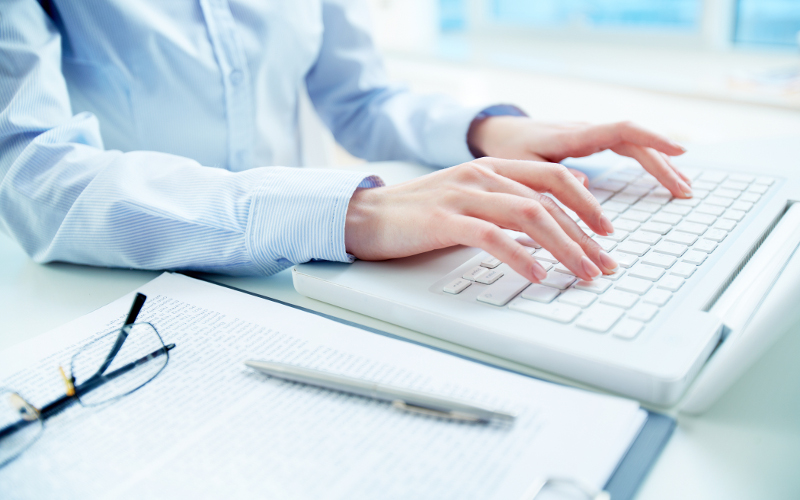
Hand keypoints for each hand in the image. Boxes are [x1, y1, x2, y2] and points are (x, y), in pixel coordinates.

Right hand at [345, 157, 618, 282]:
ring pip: (528, 216)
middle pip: (548, 200)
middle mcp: (481, 176)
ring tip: (582, 273)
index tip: (608, 233)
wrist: (365, 214)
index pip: (553, 178)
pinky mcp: (444, 219)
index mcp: (490, 168)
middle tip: (605, 264)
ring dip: (563, 247)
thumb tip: (549, 205)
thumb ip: (506, 196)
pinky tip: (537, 275)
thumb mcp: (468, 195)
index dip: (587, 204)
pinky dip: (520, 256)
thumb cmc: (417, 213)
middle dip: (584, 235)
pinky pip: (492, 236)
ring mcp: (463, 195)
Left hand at [468, 117, 691, 197]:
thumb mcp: (522, 165)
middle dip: (663, 165)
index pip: (622, 130)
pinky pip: (626, 149)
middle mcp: (588, 131)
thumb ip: (548, 175)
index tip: (680, 152)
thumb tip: (586, 184)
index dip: (652, 139)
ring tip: (684, 188)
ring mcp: (592, 137)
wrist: (499, 133)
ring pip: (635, 146)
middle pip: (636, 142)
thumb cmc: (508, 150)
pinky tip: (663, 177)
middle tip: (685, 191)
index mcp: (574, 134)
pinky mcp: (591, 144)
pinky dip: (646, 163)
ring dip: (660, 165)